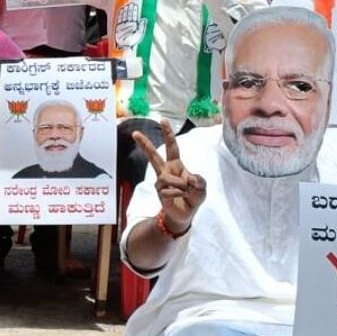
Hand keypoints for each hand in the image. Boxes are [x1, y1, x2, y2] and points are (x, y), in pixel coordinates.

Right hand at [131, 119, 205, 234]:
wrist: (184, 215)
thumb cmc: (193, 198)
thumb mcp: (202, 188)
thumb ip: (200, 181)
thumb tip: (189, 178)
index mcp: (176, 165)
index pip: (172, 147)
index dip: (168, 134)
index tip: (162, 120)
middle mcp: (166, 171)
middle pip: (153, 156)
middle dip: (144, 144)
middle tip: (134, 133)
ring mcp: (160, 182)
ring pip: (168, 178)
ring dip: (182, 186)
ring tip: (186, 193)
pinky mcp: (159, 192)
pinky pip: (170, 191)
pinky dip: (179, 195)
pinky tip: (179, 199)